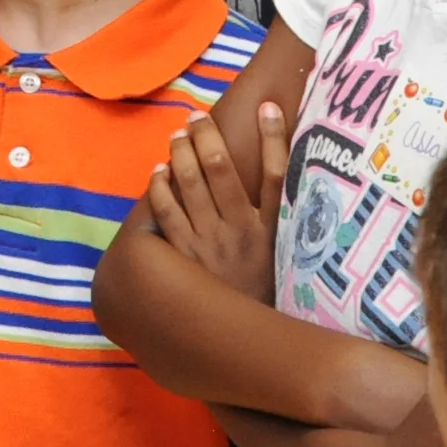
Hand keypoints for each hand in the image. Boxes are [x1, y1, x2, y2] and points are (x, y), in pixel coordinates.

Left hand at [145, 103, 279, 292]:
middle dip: (207, 136)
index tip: (267, 106)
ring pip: (191, 184)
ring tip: (178, 135)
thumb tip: (287, 180)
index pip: (276, 174)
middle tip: (198, 117)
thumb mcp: (284, 256)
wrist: (243, 340)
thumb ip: (283, 219)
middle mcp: (240, 231)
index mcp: (271, 229)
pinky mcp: (182, 256)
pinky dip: (160, 187)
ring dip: (181, 153)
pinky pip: (166, 213)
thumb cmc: (263, 291)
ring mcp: (208, 242)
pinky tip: (158, 172)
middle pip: (221, 169)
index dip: (273, 137)